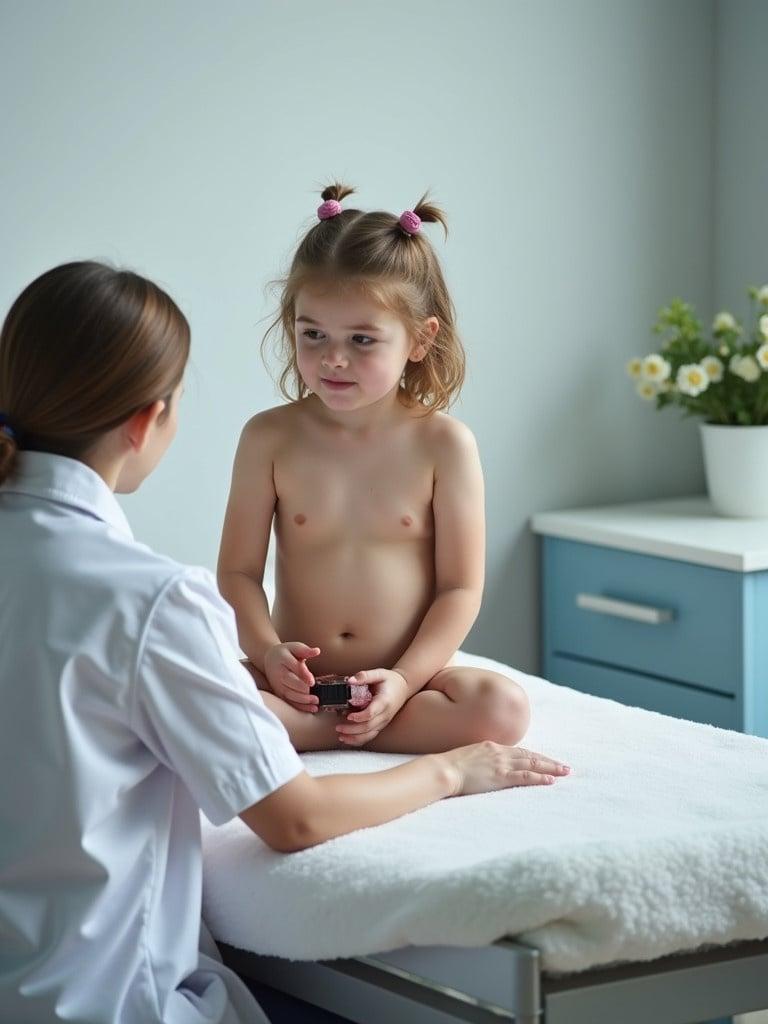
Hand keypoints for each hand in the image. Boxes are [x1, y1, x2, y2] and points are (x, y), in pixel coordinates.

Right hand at [263, 642, 320, 712]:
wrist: (270, 659)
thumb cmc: (286, 653)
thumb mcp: (295, 647)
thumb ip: (305, 650)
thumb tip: (317, 651)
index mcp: (282, 658)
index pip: (293, 667)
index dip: (303, 674)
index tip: (312, 682)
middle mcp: (278, 672)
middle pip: (290, 682)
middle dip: (302, 689)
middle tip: (315, 694)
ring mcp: (277, 684)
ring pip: (289, 693)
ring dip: (302, 700)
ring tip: (315, 701)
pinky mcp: (279, 693)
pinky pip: (289, 701)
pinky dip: (301, 706)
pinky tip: (312, 708)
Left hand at [335, 669, 408, 746]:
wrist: (404, 687)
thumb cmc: (391, 681)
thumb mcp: (379, 673)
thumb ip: (365, 676)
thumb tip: (350, 680)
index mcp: (384, 701)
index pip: (371, 713)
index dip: (359, 717)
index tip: (348, 716)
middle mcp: (384, 714)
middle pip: (368, 727)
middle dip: (352, 730)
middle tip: (338, 727)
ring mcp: (383, 721)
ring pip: (369, 735)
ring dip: (354, 738)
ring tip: (341, 736)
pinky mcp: (381, 725)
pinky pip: (370, 736)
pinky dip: (359, 740)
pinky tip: (348, 739)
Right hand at [441, 742, 570, 796]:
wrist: (443, 769)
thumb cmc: (450, 766)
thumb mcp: (468, 757)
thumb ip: (480, 759)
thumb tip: (485, 766)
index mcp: (491, 746)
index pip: (520, 751)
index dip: (535, 756)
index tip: (547, 760)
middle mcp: (500, 752)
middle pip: (530, 756)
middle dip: (549, 761)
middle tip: (565, 767)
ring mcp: (501, 764)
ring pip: (532, 764)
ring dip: (551, 768)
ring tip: (565, 772)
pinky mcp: (500, 777)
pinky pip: (525, 776)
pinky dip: (540, 778)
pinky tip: (551, 780)